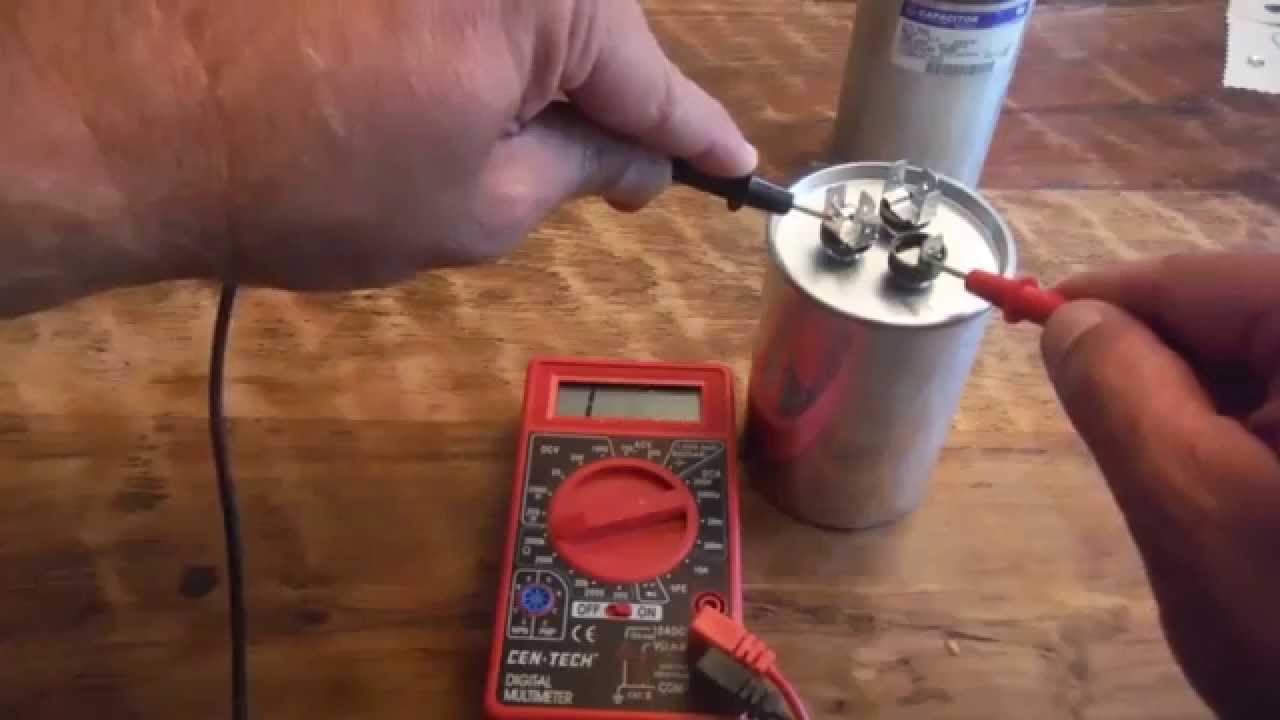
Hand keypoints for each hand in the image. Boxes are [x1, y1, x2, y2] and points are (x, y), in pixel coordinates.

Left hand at [1, 1, 753, 313]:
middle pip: (593, 32)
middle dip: (601, 105)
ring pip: (526, 11)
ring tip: (484, 140)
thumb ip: (579, 172)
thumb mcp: (477, 207)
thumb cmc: (308, 178)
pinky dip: (471, 41)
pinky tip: (434, 89)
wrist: (133, 116)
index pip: (654, 82)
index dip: (697, 136)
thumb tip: (635, 162)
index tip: (736, 164)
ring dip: (526, 75)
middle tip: (608, 175)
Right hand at [1040, 253, 1279, 716]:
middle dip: (1163, 365)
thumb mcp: (1187, 501)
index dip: (1103, 298)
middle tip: (1111, 431)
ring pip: (1271, 363)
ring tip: (1189, 488)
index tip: (1025, 319)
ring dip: (1209, 406)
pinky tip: (1247, 500)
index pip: (1198, 280)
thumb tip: (1073, 320)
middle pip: (1243, 317)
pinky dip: (1255, 435)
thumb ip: (1116, 388)